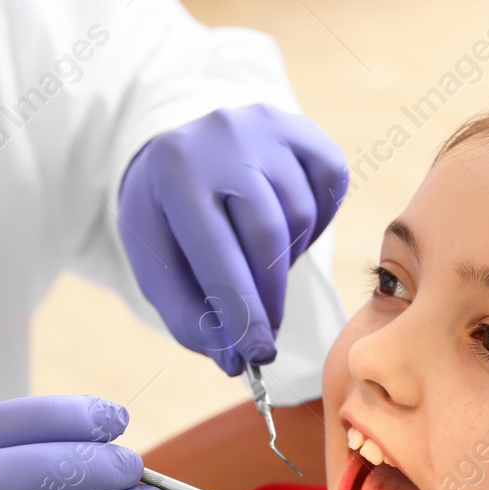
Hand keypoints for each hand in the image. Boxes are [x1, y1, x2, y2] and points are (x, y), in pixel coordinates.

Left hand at [117, 103, 348, 374]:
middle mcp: (222, 136)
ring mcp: (268, 126)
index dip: (241, 310)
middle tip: (266, 334)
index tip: (258, 354)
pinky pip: (330, 188)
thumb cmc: (172, 221)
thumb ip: (189, 317)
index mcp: (173, 168)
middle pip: (267, 236)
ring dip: (286, 259)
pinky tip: (286, 229)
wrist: (187, 153)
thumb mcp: (158, 265)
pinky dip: (316, 222)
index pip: (216, 251)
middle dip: (269, 296)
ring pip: (300, 216)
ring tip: (260, 263)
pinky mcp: (304, 129)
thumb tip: (235, 362)